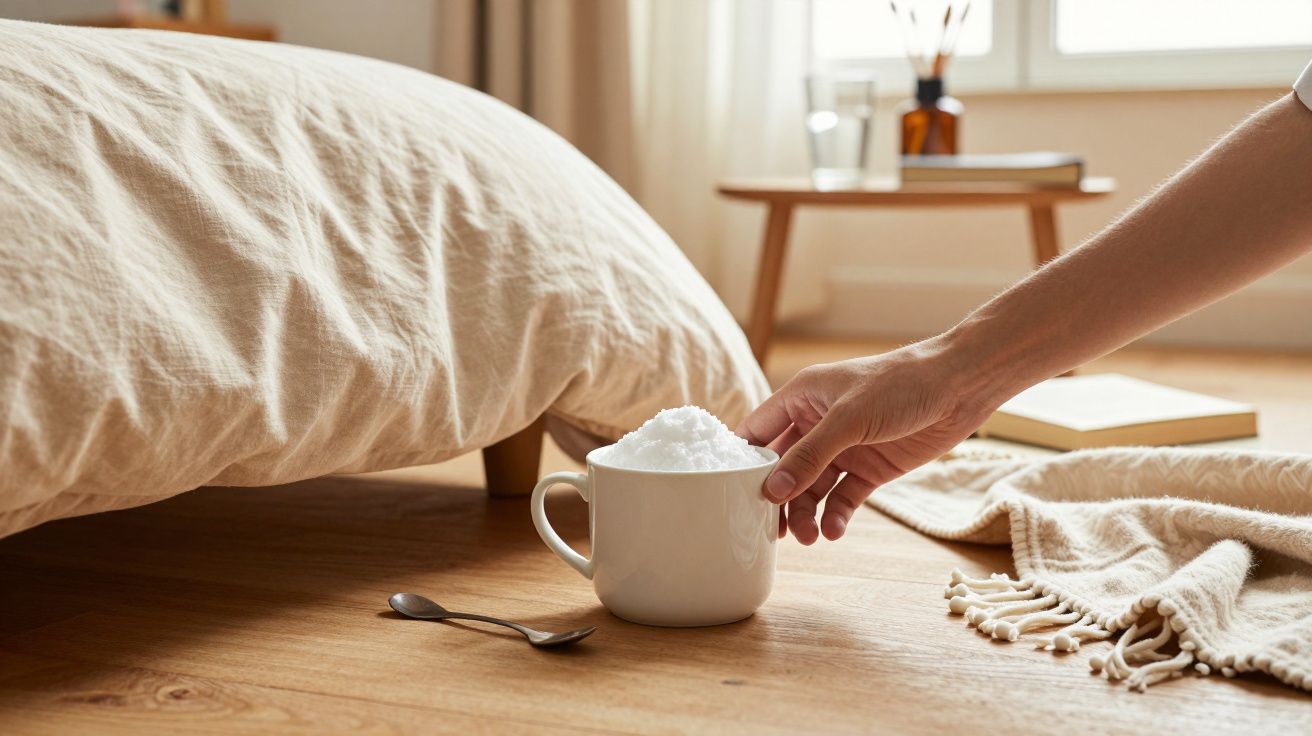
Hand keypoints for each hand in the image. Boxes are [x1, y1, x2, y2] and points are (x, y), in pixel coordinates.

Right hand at [737, 339, 995, 543]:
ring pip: (811, 488)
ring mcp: (843, 448)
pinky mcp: (869, 469)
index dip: (741, 462)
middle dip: (777, 499)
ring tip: (810, 537)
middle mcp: (816, 424)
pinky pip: (842, 497)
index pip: (757, 432)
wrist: (959, 388)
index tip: (727, 494)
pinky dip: (835, 515)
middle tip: (772, 531)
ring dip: (806, 513)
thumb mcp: (848, 419)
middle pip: (782, 468)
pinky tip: (834, 531)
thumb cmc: (900, 384)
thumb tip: (771, 491)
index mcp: (801, 398)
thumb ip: (809, 455)